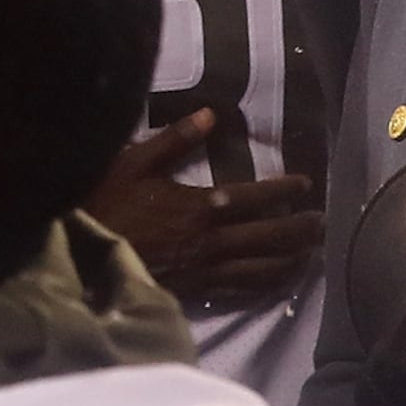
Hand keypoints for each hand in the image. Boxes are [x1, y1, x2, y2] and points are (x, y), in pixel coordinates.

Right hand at [86, 110, 324, 312]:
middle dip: (301, 229)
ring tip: (312, 252)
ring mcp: (207, 269)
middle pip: (270, 237)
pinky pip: (242, 289)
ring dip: (292, 259)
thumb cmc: (104, 202)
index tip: (306, 184)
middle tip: (324, 222)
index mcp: (201, 206)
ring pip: (262, 267)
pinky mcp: (198, 290)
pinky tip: (279, 280)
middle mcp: (212, 240)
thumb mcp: (134, 162)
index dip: (284, 190)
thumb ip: (175, 140)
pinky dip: (267, 284)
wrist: (81, 255)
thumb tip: (210, 115)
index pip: (255, 197)